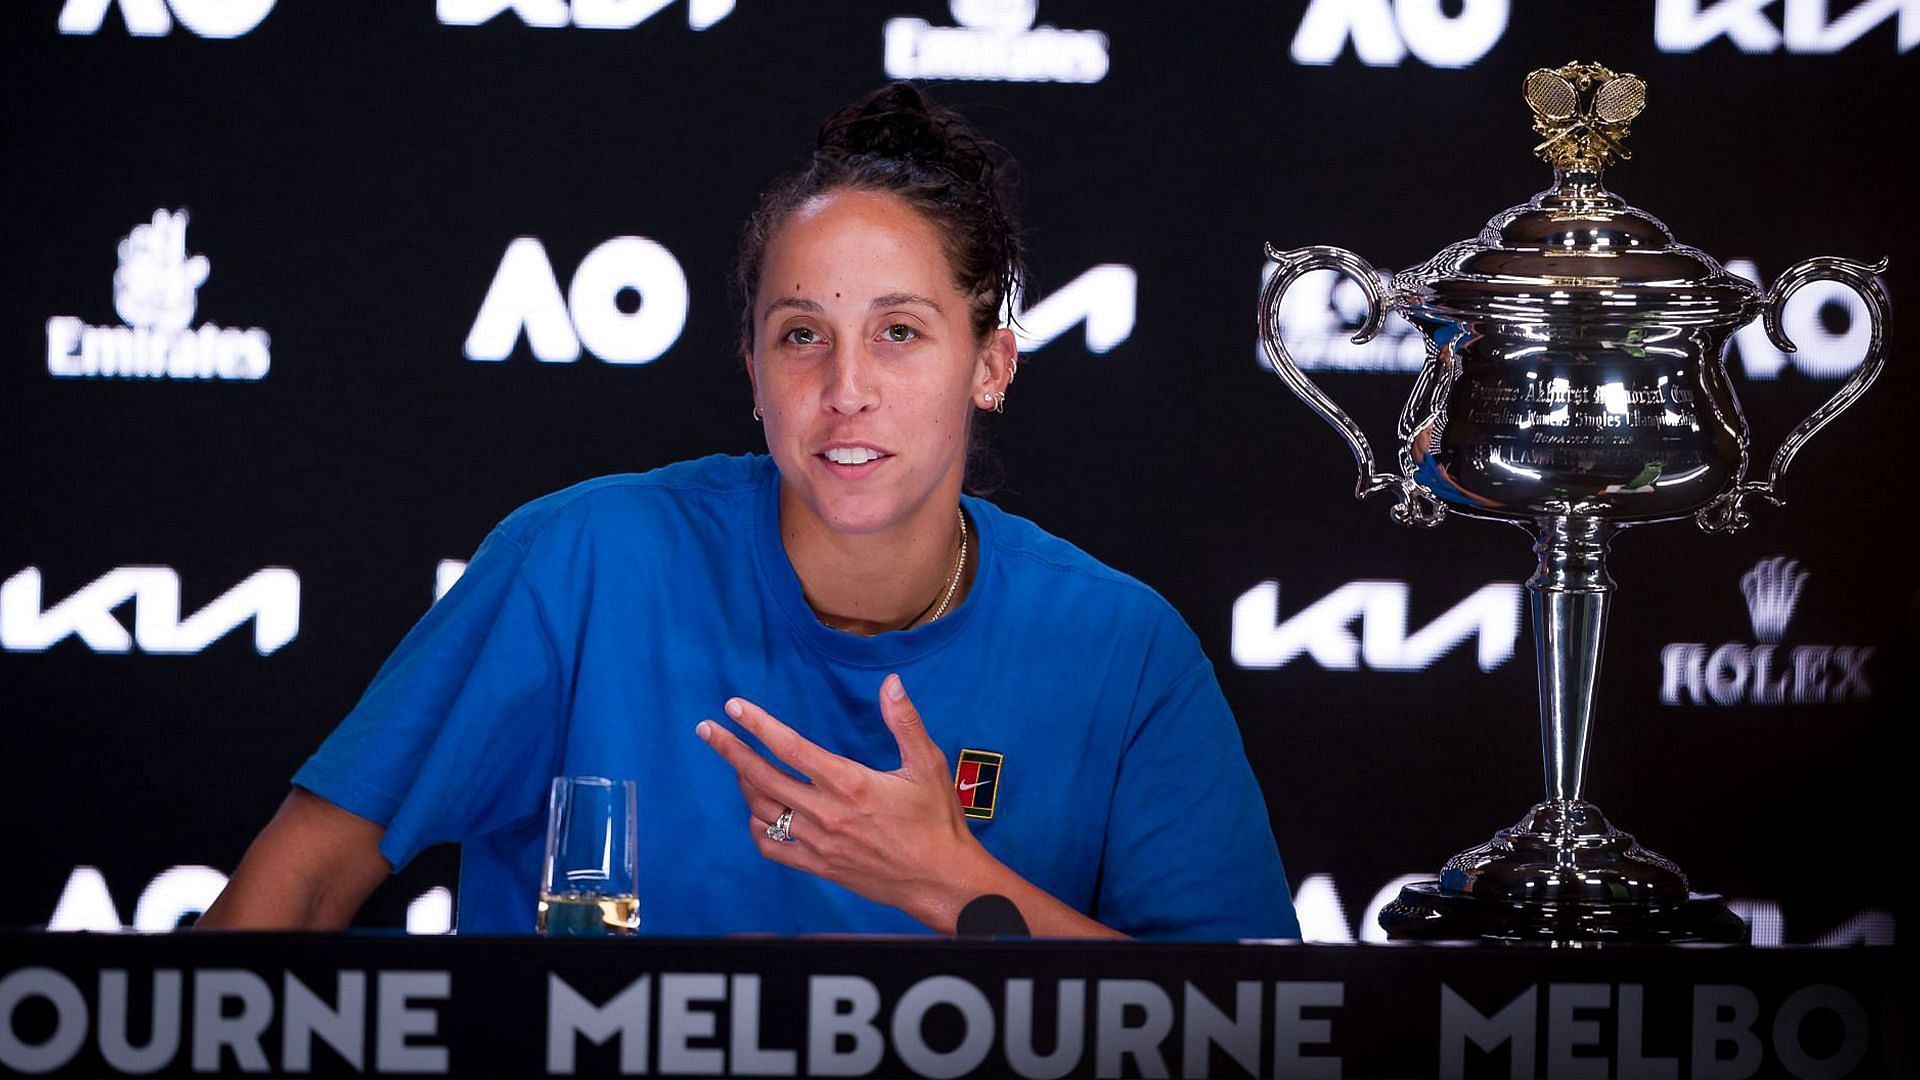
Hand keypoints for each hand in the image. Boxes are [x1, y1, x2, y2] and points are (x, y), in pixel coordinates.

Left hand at [695, 673, 989, 927]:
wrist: (941, 881)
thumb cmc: (937, 821)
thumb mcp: (928, 765)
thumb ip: (905, 722)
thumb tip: (891, 683)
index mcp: (849, 783)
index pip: (790, 747)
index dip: (758, 725)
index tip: (734, 708)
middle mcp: (826, 812)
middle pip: (762, 777)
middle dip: (730, 751)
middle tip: (707, 731)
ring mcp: (819, 842)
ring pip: (764, 810)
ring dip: (745, 785)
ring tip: (737, 765)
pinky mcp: (819, 866)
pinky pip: (773, 848)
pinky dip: (758, 828)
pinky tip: (758, 813)